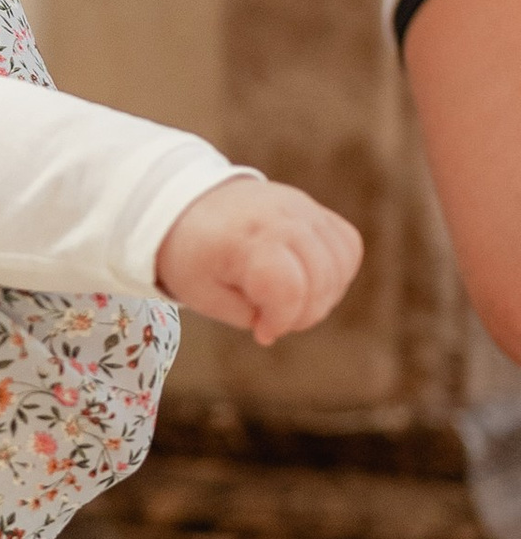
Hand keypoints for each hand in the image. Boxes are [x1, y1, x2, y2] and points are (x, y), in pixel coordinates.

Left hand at [155, 175, 362, 345]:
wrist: (190, 207)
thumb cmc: (195, 257)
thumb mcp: (204, 295)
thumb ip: (248, 316)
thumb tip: (279, 325)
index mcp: (245, 240)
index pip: (289, 289)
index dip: (282, 321)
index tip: (262, 331)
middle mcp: (281, 218)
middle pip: (321, 280)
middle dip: (302, 315)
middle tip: (272, 319)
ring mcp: (303, 209)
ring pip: (341, 264)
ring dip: (323, 297)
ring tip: (288, 302)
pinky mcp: (316, 209)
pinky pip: (348, 246)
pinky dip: (337, 273)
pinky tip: (307, 282)